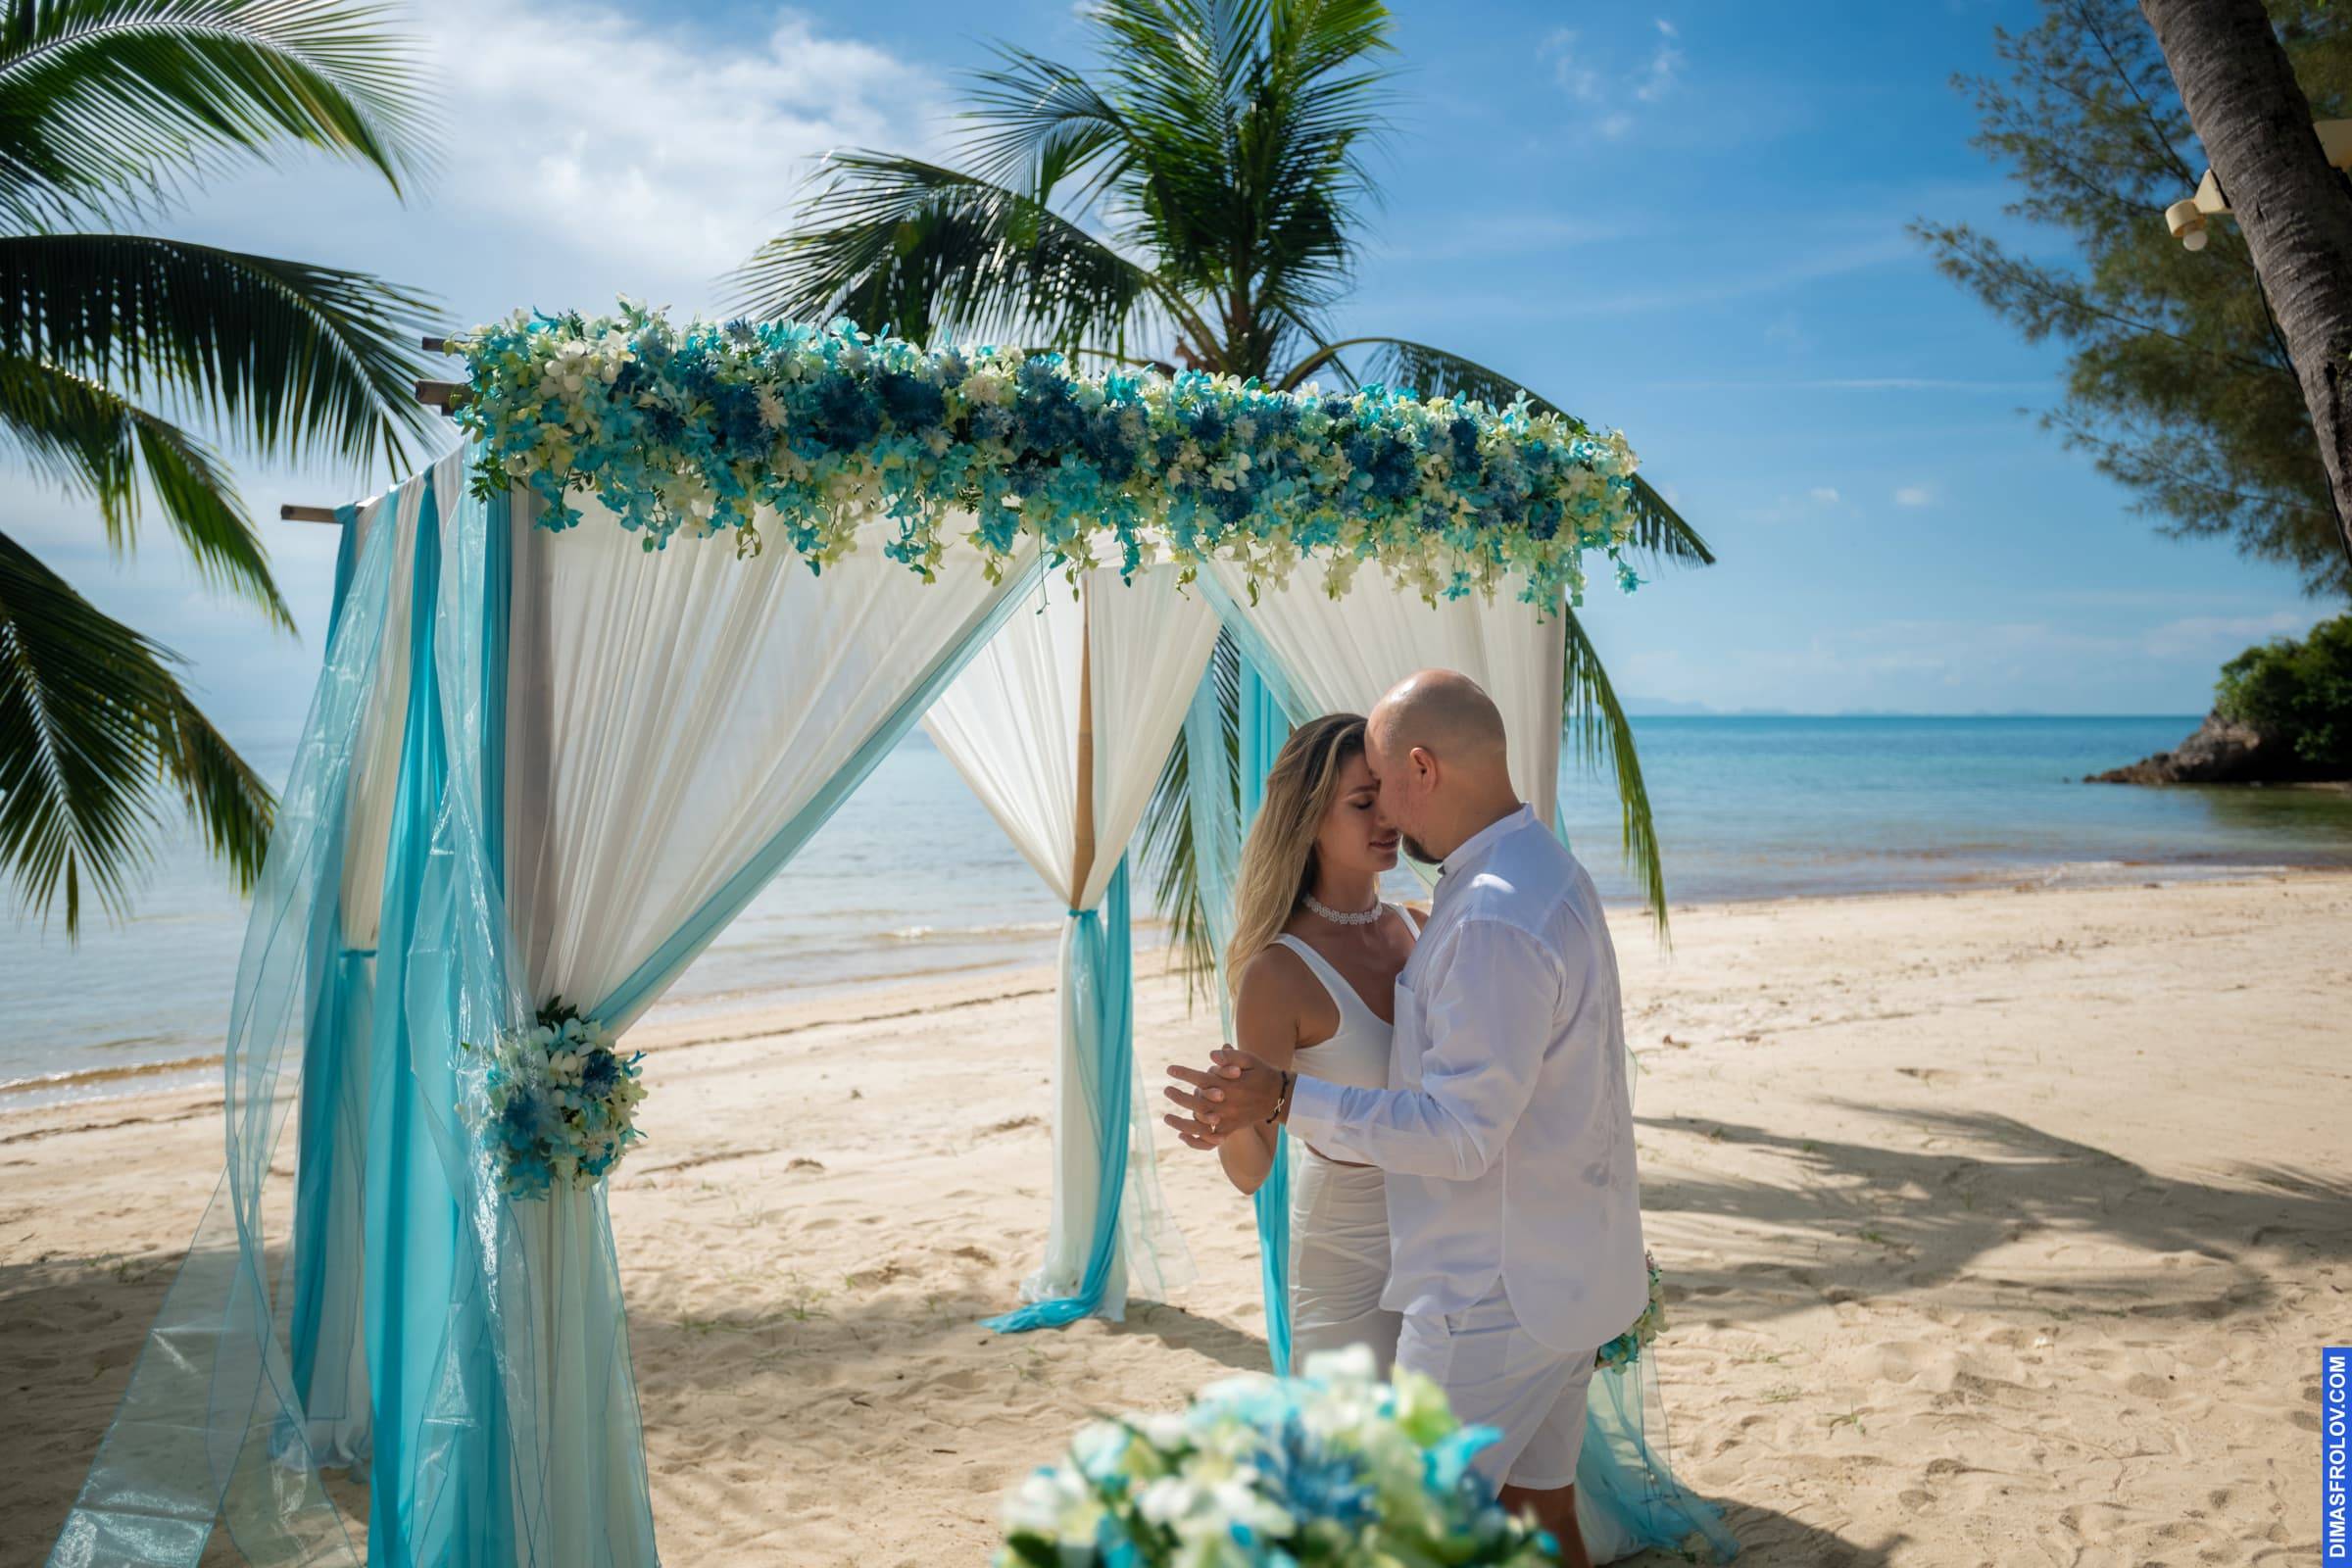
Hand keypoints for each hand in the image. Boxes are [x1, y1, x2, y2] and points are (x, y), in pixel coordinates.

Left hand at [1162, 1048, 1283, 1147]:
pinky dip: (1196, 1141)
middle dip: (1178, 1097)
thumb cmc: (1261, 1073)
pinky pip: (1211, 1140)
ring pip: (1200, 1125)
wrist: (1279, 1096)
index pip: (1201, 1079)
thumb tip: (1212, 1055)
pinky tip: (1182, 1136)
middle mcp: (1227, 1104)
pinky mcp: (1231, 1129)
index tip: (1169, 1069)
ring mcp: (1228, 1119)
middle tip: (1166, 1090)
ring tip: (1166, 1117)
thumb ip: (1230, 1055)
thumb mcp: (1249, 1059)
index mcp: (1230, 1086)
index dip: (1183, 1074)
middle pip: (1197, 1103)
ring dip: (1181, 1123)